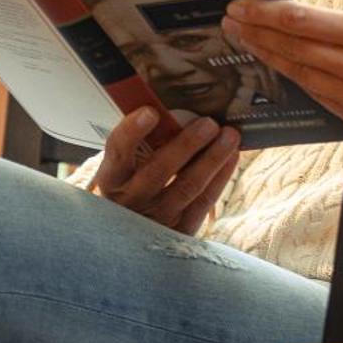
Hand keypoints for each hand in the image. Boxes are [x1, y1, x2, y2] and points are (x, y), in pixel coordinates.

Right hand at [89, 108, 239, 234]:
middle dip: (186, 145)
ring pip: (186, 187)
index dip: (132, 132)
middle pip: (158, 171)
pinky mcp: (178, 232)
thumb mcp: (125, 166)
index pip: (117, 153)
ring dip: (211, 159)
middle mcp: (130, 201)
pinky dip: (219, 178)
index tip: (150, 112)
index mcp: (111, 179)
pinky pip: (202, 203)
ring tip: (229, 135)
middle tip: (209, 123)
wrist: (129, 235)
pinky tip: (231, 157)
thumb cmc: (130, 186)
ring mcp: (156, 220)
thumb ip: (141, 142)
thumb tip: (169, 107)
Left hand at [221, 0, 342, 125]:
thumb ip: (332, 24)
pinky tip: (273, 66)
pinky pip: (315, 95)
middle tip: (230, 21)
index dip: (263, 14)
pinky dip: (293, 78)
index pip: (300, 21)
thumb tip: (283, 20)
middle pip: (292, 49)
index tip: (238, 6)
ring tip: (243, 40)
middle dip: (256, 33)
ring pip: (298, 74)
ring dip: (266, 56)